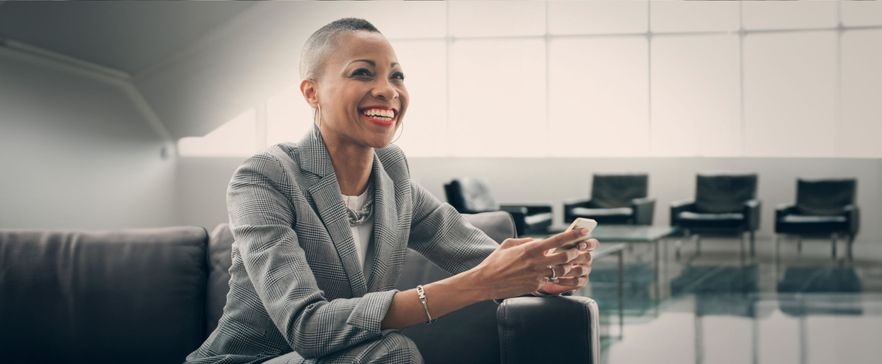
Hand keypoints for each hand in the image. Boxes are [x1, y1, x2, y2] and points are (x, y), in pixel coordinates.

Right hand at [467, 228, 597, 299]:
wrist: (485, 282)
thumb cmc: (495, 261)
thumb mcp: (509, 244)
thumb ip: (526, 241)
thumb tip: (539, 241)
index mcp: (530, 249)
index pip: (557, 240)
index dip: (572, 235)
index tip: (583, 231)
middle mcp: (536, 262)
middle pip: (565, 256)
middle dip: (576, 252)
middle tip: (581, 249)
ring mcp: (537, 275)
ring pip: (562, 270)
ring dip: (572, 266)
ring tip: (578, 263)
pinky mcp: (535, 286)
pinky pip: (554, 282)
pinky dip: (563, 280)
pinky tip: (570, 278)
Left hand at [537, 238, 598, 294]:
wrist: (544, 271)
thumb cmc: (550, 254)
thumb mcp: (553, 246)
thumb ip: (561, 241)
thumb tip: (565, 236)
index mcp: (583, 247)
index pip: (593, 244)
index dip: (589, 244)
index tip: (579, 245)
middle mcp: (586, 259)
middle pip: (588, 257)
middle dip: (576, 257)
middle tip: (565, 257)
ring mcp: (585, 271)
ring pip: (581, 270)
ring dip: (568, 269)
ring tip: (555, 268)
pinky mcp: (581, 282)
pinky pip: (577, 282)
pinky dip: (566, 281)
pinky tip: (555, 279)